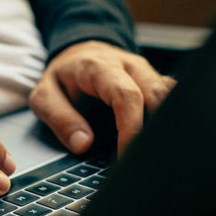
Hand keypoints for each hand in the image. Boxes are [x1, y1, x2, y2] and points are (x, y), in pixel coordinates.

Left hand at [29, 41, 175, 154]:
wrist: (78, 54)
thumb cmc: (62, 76)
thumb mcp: (44, 96)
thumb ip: (60, 118)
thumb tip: (83, 144)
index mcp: (99, 67)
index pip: (126, 96)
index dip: (131, 128)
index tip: (126, 155)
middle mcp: (128, 65)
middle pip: (158, 95)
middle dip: (155, 130)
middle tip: (144, 160)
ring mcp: (144, 71)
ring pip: (170, 95)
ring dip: (166, 125)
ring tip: (154, 153)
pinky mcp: (152, 79)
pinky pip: (170, 96)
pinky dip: (168, 118)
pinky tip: (158, 138)